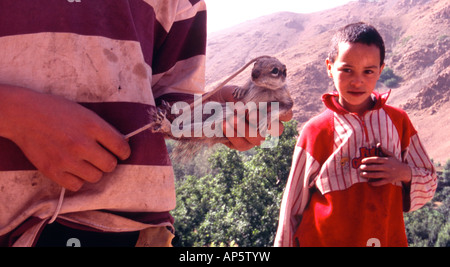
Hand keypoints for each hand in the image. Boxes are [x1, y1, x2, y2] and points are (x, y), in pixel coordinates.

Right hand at [0, 85, 130, 190]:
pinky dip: (77, 180)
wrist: (24, 115)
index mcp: (92, 126)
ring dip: (94, 171)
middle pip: (110, 165)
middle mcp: (81, 144)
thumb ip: (103, 129)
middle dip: (108, 162)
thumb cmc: (56, 111)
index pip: (121, 147)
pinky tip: (73, 169)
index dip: (124, 152)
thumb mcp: (85, 113)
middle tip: (100, 157)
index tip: (120, 152)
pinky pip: (76, 185)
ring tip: (85, 162)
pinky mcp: (53, 171)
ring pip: (95, 177)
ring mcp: (66, 159)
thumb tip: (122, 145)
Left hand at [209, 85, 292, 150]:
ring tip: (232, 117)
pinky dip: (233, 134)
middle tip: (249, 111)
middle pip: (277, 130)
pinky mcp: (240, 144)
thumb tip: (254, 102)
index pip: (286, 114)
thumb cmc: (224, 96)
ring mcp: (254, 136)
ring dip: (245, 128)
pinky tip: (224, 124)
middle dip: (263, 120)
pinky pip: (243, 145)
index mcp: (269, 109)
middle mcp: (265, 124)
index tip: (270, 105)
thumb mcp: (236, 90)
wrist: (206, 107)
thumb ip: (248, 94)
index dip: (283, 112)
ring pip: (259, 138)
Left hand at [359, 144, 411, 185]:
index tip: (362, 161)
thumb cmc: (395, 162)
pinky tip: (368, 182)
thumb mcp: (391, 155)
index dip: (368, 160)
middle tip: (360, 167)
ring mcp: (388, 174)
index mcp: (387, 160)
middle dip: (366, 168)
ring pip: (376, 175)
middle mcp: (387, 167)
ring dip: (368, 175)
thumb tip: (378, 144)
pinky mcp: (389, 180)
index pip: (376, 160)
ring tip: (361, 174)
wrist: (404, 172)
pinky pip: (380, 182)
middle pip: (375, 167)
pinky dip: (374, 183)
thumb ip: (384, 150)